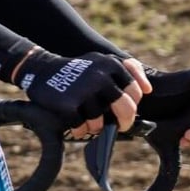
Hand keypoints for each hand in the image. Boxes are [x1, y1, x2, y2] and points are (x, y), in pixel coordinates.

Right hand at [17, 50, 138, 132]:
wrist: (41, 69)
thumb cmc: (78, 70)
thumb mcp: (103, 61)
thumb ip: (129, 70)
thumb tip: (148, 89)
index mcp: (111, 65)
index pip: (135, 93)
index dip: (132, 105)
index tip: (123, 111)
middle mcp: (100, 76)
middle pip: (126, 109)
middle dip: (124, 122)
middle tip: (119, 126)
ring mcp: (83, 90)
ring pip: (100, 122)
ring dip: (95, 127)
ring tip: (88, 123)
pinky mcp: (67, 104)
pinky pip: (81, 126)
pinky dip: (79, 130)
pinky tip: (75, 125)